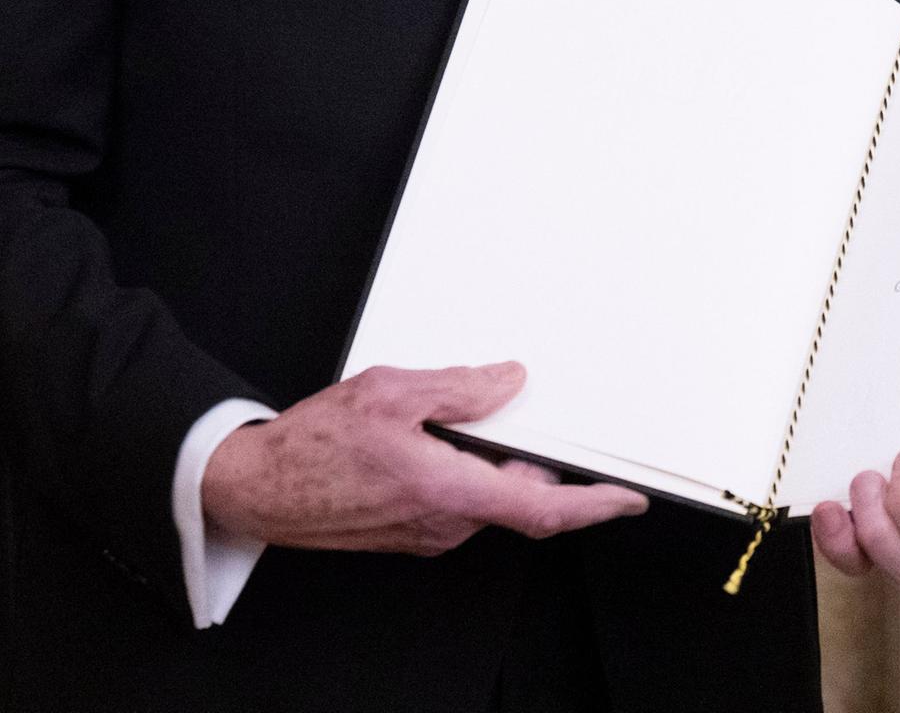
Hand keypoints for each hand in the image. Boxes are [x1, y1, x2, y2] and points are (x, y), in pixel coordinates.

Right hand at [201, 361, 649, 555]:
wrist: (257, 487)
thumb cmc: (313, 445)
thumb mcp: (392, 391)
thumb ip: (460, 388)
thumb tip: (510, 383)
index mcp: (447, 492)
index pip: (541, 508)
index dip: (593, 505)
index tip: (628, 499)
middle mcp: (444, 523)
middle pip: (520, 494)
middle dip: (545, 459)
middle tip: (559, 417)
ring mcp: (428, 531)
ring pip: (490, 494)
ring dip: (505, 459)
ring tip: (497, 413)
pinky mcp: (413, 528)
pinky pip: (463, 498)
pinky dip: (477, 468)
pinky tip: (459, 434)